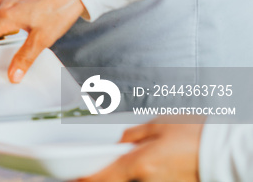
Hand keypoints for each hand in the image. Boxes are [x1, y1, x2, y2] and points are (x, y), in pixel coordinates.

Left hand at [79, 117, 203, 181]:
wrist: (228, 152)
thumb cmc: (198, 136)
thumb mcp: (159, 125)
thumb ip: (133, 136)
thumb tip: (119, 144)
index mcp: (140, 164)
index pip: (101, 177)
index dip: (83, 178)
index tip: (73, 177)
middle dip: (106, 174)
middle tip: (96, 166)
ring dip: (125, 174)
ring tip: (136, 158)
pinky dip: (140, 176)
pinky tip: (146, 165)